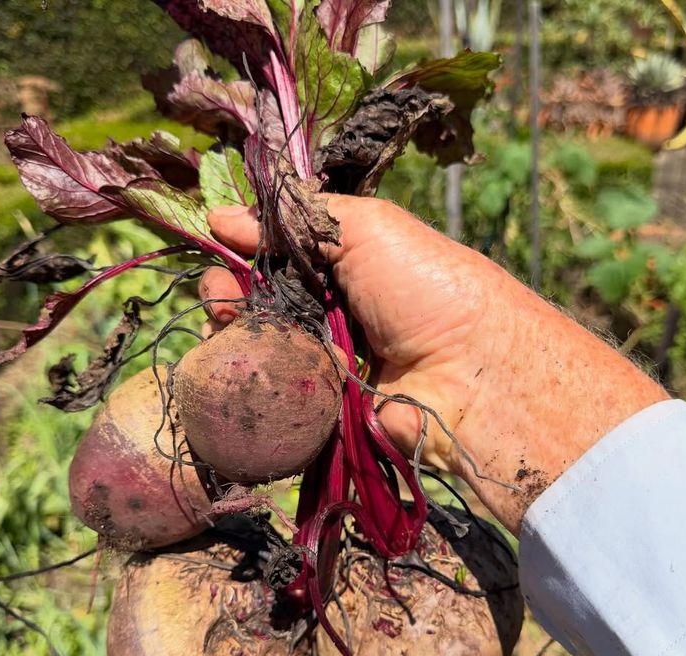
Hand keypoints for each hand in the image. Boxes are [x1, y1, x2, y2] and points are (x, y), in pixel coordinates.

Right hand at [205, 197, 666, 533]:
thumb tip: (225, 215)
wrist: (471, 372)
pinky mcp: (321, 410)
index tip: (215, 242)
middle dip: (227, 292)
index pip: (275, 255)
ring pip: (259, 348)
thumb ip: (298, 218)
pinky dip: (264, 375)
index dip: (241, 248)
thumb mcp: (368, 228)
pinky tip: (253, 363)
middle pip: (258, 303)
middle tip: (218, 294)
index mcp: (344, 266)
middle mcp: (332, 314)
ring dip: (236, 334)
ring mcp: (325, 364)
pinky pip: (276, 391)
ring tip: (226, 322)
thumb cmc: (425, 285)